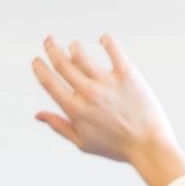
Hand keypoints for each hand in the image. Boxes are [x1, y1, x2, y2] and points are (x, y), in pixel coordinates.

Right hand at [31, 35, 184, 185]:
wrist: (148, 145)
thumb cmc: (115, 147)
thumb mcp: (82, 142)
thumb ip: (59, 126)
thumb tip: (38, 115)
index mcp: (75, 110)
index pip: (49, 82)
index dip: (39, 68)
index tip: (36, 60)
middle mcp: (88, 93)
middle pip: (62, 64)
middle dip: (51, 49)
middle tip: (47, 40)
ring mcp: (107, 82)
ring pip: (83, 55)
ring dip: (74, 46)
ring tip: (73, 45)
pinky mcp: (127, 74)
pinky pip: (114, 50)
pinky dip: (107, 41)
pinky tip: (103, 39)